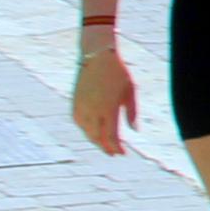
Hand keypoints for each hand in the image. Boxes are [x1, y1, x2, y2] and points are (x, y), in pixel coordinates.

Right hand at [70, 40, 131, 155]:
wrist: (97, 57)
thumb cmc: (118, 73)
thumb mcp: (130, 91)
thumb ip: (131, 112)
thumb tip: (134, 130)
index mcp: (108, 108)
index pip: (111, 136)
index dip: (116, 147)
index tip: (123, 153)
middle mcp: (93, 110)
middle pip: (97, 137)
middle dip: (106, 147)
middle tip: (114, 153)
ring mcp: (82, 107)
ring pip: (87, 132)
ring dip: (95, 140)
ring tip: (105, 145)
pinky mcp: (75, 103)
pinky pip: (79, 122)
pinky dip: (86, 130)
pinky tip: (92, 133)